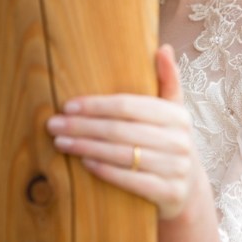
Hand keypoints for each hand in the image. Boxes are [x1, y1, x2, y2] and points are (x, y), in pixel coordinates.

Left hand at [46, 44, 196, 218]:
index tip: (68, 106)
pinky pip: (130, 180)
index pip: (129, 106)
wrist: (188, 189)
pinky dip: (104, 170)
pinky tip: (84, 163)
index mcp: (178, 116)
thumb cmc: (169, 143)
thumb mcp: (173, 112)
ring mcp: (176, 168)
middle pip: (120, 130)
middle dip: (82, 127)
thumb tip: (162, 48)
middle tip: (53, 125)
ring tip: (61, 142)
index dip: (96, 105)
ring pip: (121, 155)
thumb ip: (168, 80)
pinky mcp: (169, 193)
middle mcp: (179, 141)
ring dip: (86, 148)